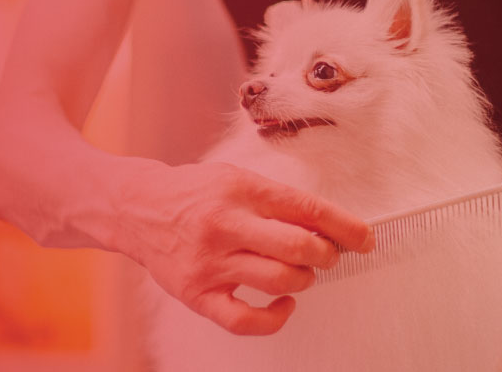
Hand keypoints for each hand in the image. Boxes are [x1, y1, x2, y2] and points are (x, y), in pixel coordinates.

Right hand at [108, 162, 374, 334]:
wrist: (136, 208)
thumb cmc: (195, 195)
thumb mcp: (236, 180)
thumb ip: (279, 201)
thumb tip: (331, 226)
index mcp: (240, 189)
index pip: (306, 208)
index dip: (345, 226)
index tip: (365, 238)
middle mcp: (224, 224)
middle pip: (298, 247)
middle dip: (326, 255)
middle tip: (326, 255)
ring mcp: (209, 262)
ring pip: (279, 281)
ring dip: (303, 280)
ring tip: (299, 273)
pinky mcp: (196, 294)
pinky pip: (245, 320)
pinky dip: (275, 318)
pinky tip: (283, 306)